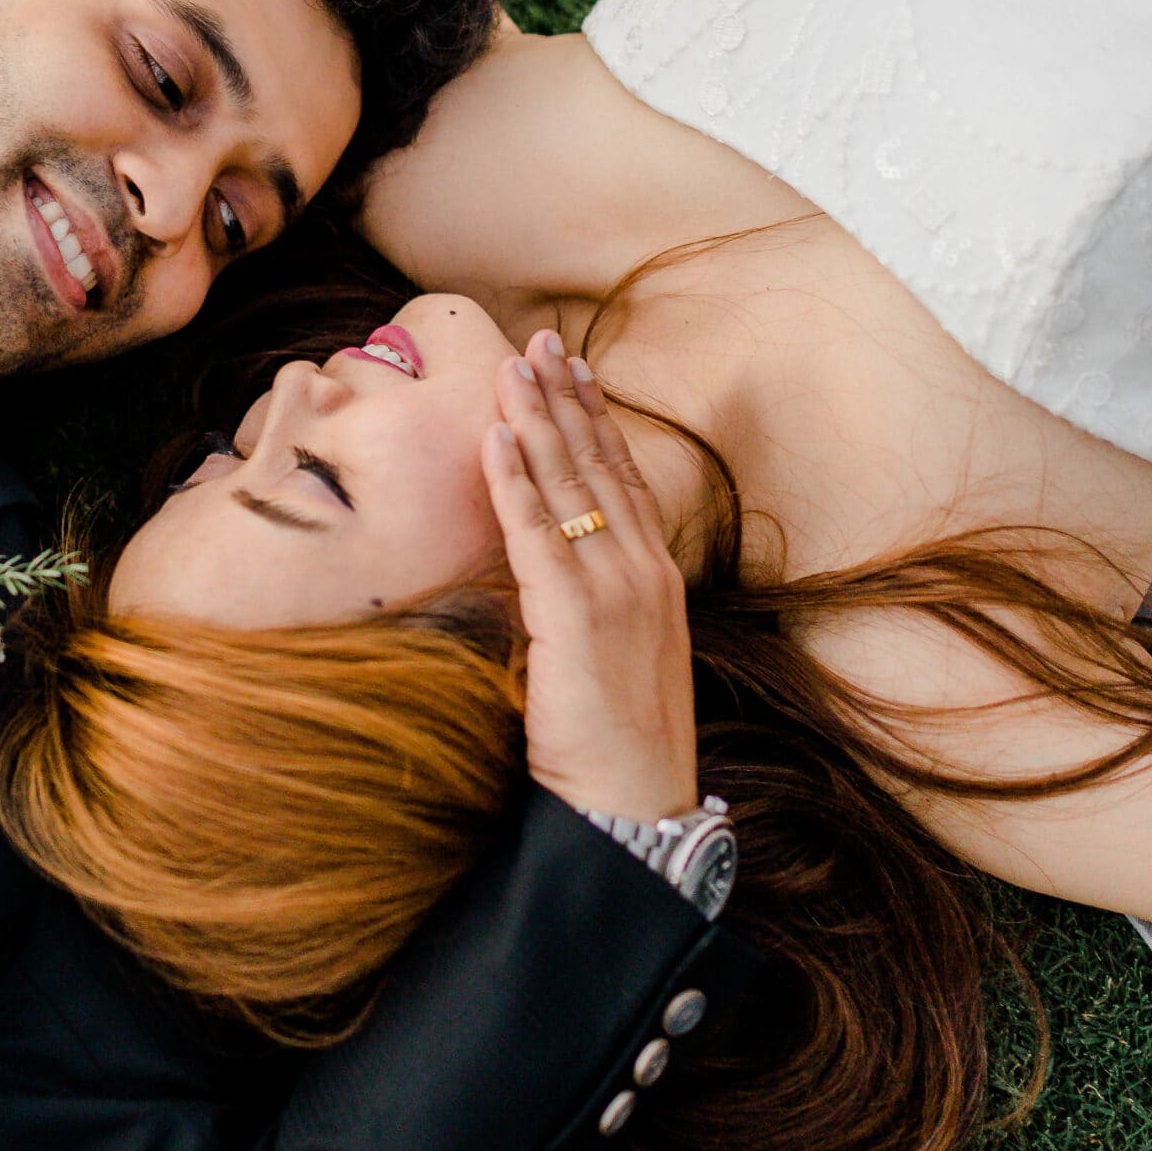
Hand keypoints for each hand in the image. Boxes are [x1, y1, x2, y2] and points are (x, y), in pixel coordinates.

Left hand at [480, 330, 697, 828]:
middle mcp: (643, 574)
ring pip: (571, 487)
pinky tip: (496, 437)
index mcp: (654, 581)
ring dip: (538, 419)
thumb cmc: (615, 748)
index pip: (621, 479)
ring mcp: (617, 593)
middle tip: (537, 339)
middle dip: (565, 399)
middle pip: (599, 466)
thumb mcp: (611, 659)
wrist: (636, 810)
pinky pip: (539, 536)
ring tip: (511, 365)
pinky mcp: (578, 620)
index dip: (594, 419)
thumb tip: (548, 577)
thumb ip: (587, 607)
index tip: (571, 367)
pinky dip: (516, 481)